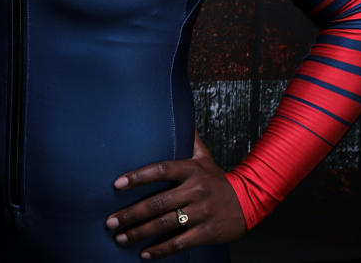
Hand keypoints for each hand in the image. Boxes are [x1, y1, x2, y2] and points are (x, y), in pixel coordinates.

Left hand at [104, 130, 245, 258]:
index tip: (117, 184)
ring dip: (139, 233)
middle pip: (157, 202)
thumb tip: (178, 112)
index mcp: (191, 170)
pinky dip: (161, 250)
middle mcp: (195, 190)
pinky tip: (144, 254)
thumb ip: (189, 140)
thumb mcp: (205, 157)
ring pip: (165, 224)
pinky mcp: (207, 231)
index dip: (138, 177)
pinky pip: (180, 242)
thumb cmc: (219, 180)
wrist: (250, 200)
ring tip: (120, 238)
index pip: (161, 170)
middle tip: (110, 222)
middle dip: (131, 214)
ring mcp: (202, 212)